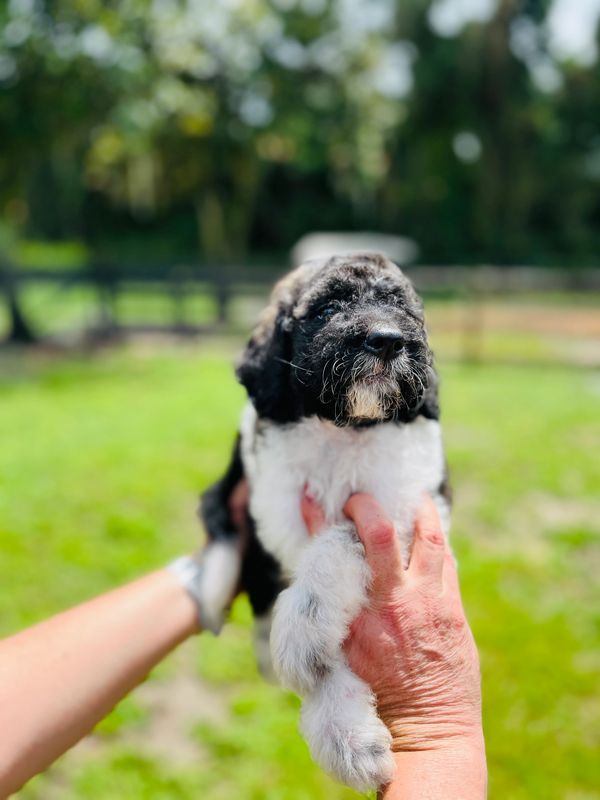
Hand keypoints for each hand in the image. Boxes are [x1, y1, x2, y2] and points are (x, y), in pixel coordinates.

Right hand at [301, 493, 482, 753]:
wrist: (428, 729)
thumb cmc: (373, 690)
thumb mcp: (339, 648)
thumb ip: (326, 603)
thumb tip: (315, 574)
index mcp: (359, 616)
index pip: (339, 550)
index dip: (325, 518)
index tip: (325, 501)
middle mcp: (397, 604)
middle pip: (385, 533)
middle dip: (371, 506)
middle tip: (363, 499)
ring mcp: (432, 605)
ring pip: (430, 538)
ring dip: (418, 512)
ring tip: (408, 500)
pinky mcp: (455, 611)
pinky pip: (446, 561)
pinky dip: (433, 542)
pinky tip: (426, 535)